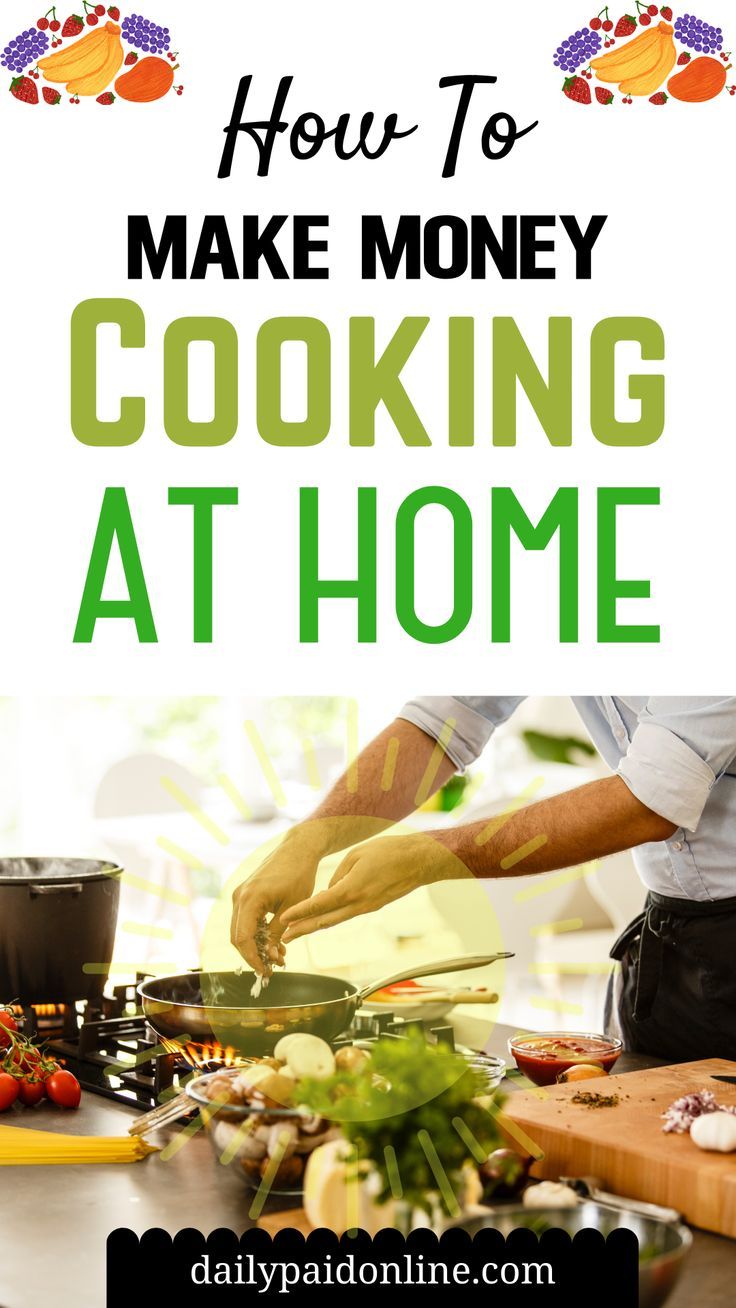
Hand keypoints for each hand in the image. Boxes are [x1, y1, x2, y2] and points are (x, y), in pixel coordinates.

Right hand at [230, 827, 326, 971]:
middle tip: (273, 968)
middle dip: (254, 955)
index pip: (242, 938)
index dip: (252, 959)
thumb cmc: (299, 874)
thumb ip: (278, 932)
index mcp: (249, 899)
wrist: (298, 849)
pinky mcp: (246, 894)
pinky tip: (274, 942)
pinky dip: (257, 933)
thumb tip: (270, 956)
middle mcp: (239, 897)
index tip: (266, 972)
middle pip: (238, 937)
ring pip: (241, 930)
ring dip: (257, 945)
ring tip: (279, 956)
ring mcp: (240, 895)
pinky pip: (246, 920)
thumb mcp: (292, 907)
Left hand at [280, 832, 465, 942]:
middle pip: (325, 921)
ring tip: (297, 932)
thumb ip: (338, 874)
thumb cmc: (389, 852)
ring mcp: (367, 908)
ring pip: (336, 920)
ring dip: (315, 927)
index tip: (284, 919)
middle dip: (303, 929)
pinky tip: (321, 918)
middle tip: (284, 938)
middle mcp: (359, 904)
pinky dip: (331, 918)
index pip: (320, 904)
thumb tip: (328, 891)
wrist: (419, 861)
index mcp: (352, 889)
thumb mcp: (357, 855)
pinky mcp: (373, 906)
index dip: (300, 912)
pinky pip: (347, 915)